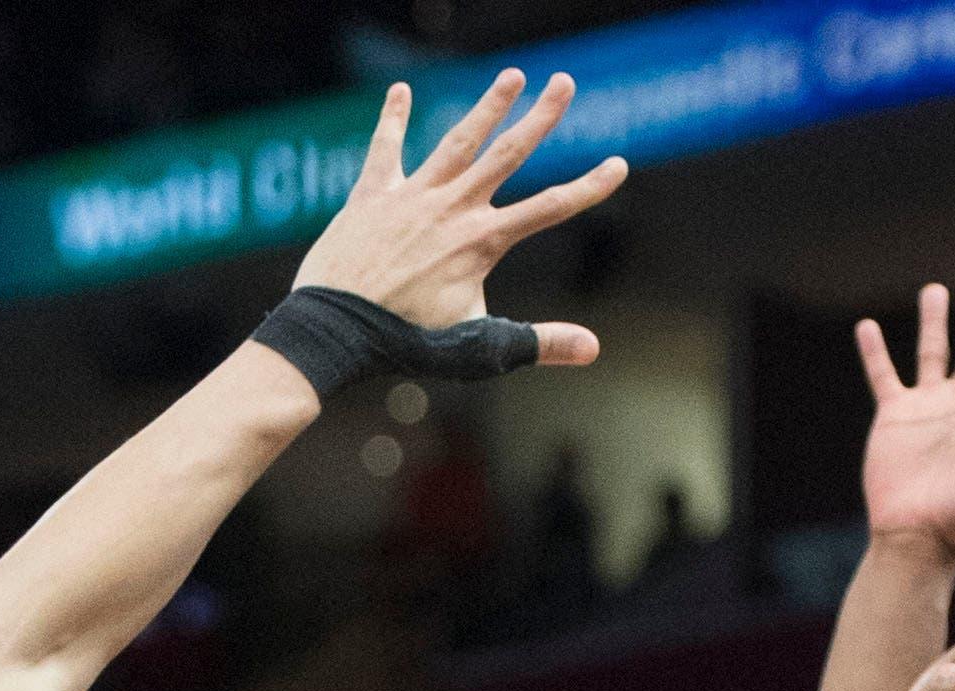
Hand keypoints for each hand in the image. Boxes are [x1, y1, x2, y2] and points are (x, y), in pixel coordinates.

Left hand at [292, 71, 625, 358]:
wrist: (336, 330)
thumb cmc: (407, 344)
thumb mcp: (478, 347)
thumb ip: (536, 342)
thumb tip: (593, 348)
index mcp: (481, 241)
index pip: (549, 208)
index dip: (588, 187)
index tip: (618, 165)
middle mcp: (452, 208)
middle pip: (507, 154)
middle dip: (541, 118)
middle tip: (564, 82)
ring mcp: (413, 196)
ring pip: (458, 141)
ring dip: (487, 107)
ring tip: (512, 76)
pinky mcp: (373, 195)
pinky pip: (385, 149)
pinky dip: (393, 119)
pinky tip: (400, 91)